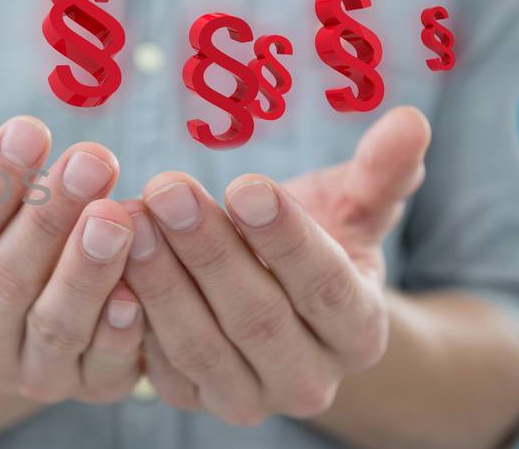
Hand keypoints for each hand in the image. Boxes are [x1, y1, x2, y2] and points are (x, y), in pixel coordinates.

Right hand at [0, 81, 145, 403]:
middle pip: (5, 280)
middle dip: (48, 218)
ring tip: (119, 213)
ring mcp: (30, 375)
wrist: (22, 344)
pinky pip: (103, 366)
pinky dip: (121, 330)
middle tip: (93, 157)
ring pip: (54, 324)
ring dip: (87, 269)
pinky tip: (140, 289)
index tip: (29, 126)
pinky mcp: (86, 391)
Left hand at [125, 107, 431, 425]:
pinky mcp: (191, 399)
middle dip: (208, 250)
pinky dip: (130, 316)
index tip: (245, 185)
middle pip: (257, 318)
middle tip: (167, 189)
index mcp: (360, 332)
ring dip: (161, 279)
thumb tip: (411, 120)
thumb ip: (380, 174)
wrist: (275, 306)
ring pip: (201, 344)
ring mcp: (247, 399)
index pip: (325, 287)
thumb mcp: (351, 209)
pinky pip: (157, 364)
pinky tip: (107, 263)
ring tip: (130, 216)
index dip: (285, 238)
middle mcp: (310, 382)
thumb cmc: (313, 240)